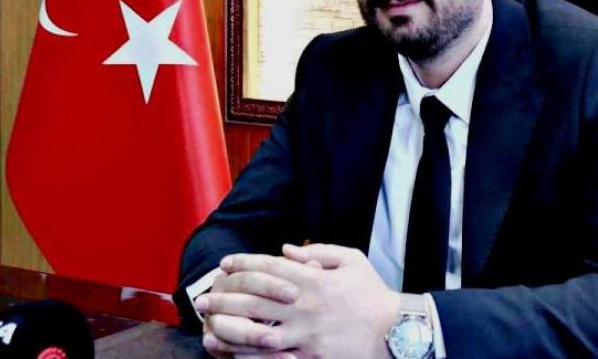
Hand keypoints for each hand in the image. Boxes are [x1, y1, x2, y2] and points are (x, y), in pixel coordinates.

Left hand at [200, 244, 400, 358]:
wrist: (394, 331)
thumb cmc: (373, 294)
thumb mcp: (351, 260)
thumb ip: (319, 251)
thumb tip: (287, 249)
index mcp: (312, 279)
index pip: (268, 267)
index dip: (242, 263)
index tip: (224, 263)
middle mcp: (303, 305)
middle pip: (253, 298)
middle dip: (224, 296)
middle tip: (203, 298)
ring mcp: (304, 333)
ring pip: (256, 331)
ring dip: (228, 327)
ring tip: (209, 326)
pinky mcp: (309, 357)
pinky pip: (271, 358)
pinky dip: (249, 354)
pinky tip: (231, 351)